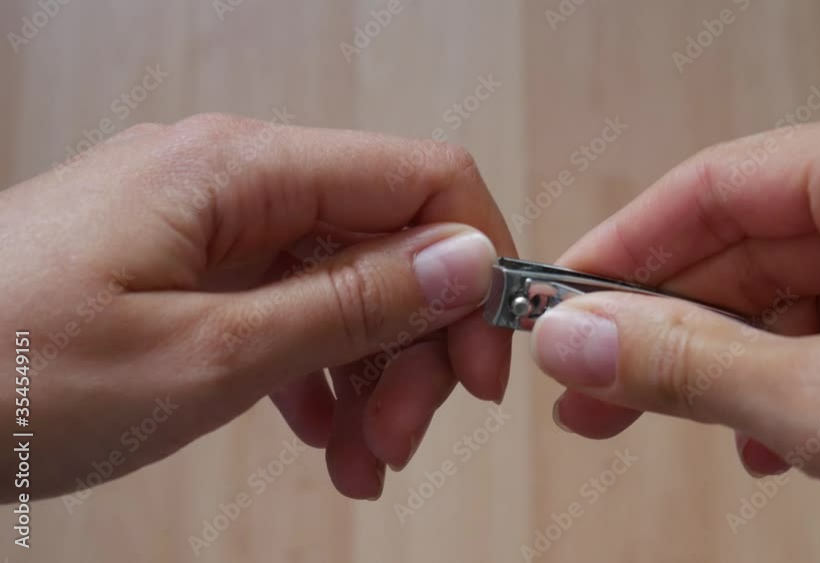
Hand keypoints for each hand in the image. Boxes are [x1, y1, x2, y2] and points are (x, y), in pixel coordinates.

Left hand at [0, 114, 514, 501]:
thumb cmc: (11, 372)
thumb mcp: (209, 356)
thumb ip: (350, 303)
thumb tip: (465, 260)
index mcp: (242, 170)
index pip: (422, 178)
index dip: (476, 265)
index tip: (485, 361)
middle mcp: (234, 178)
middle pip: (389, 239)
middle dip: (416, 344)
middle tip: (405, 439)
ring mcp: (210, 224)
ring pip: (345, 281)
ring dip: (372, 372)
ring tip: (362, 460)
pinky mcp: (188, 267)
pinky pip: (290, 305)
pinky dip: (319, 372)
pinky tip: (320, 434)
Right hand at [530, 94, 819, 561]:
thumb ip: (692, 365)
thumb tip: (579, 339)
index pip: (722, 184)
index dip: (627, 245)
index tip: (564, 298)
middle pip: (752, 244)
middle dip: (663, 321)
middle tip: (588, 379)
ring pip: (793, 297)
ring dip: (720, 363)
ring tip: (655, 417)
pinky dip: (786, 385)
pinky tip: (759, 436)